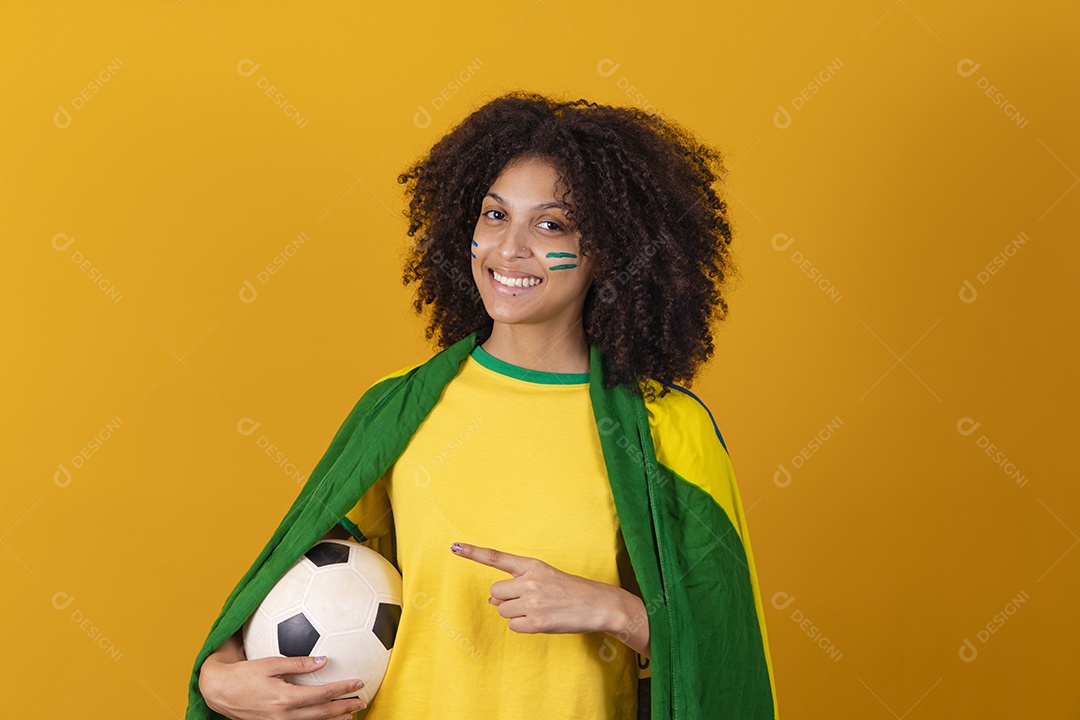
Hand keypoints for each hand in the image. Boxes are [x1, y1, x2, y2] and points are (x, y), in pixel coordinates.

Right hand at [199, 635, 366, 719]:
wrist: (219, 692)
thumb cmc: (243, 674)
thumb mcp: (270, 663)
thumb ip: (298, 663)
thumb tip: (323, 660)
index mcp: (285, 698)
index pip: (322, 695)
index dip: (343, 690)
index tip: (359, 683)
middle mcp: (284, 715)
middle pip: (322, 714)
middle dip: (345, 708)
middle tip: (362, 701)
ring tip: (351, 714)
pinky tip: (326, 719)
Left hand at [450, 541, 649, 656]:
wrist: (597, 604)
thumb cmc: (569, 590)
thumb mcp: (544, 577)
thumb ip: (517, 584)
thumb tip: (492, 600)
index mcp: (531, 565)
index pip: (496, 557)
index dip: (473, 553)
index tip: (454, 547)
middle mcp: (528, 581)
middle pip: (496, 592)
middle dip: (508, 599)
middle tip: (531, 600)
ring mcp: (531, 603)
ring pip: (503, 611)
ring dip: (516, 613)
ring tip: (539, 610)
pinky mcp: (535, 623)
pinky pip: (513, 627)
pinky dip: (524, 627)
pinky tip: (541, 620)